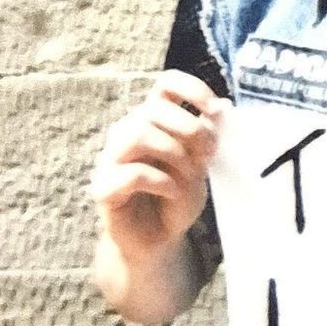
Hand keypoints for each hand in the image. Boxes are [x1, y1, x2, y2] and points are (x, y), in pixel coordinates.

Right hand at [90, 71, 223, 264]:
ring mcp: (111, 158)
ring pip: (138, 134)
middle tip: (207, 157)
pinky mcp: (103, 187)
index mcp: (153, 120)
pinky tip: (173, 193)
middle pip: (154, 108)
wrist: (156, 241)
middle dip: (190, 130)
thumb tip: (223, 107)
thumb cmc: (175, 198)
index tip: (214, 110)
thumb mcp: (199, 165)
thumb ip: (206, 136)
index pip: (165, 84)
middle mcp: (127, 131)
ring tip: (189, 176)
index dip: (191, 88)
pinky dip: (161, 182)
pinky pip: (132, 173)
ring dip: (174, 154)